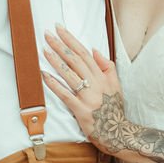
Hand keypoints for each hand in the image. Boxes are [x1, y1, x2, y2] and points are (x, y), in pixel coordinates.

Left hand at [42, 25, 125, 147]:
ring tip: (44, 49)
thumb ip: (107, 67)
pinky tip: (44, 75)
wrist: (119, 133)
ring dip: (55, 61)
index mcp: (102, 76)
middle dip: (60, 45)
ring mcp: (88, 97)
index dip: (71, 40)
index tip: (60, 29)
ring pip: (69, 74)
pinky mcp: (81, 110)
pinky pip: (65, 94)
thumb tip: (94, 50)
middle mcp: (96, 84)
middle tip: (47, 34)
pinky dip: (54, 84)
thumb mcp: (116, 85)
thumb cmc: (114, 110)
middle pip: (75, 60)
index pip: (84, 53)